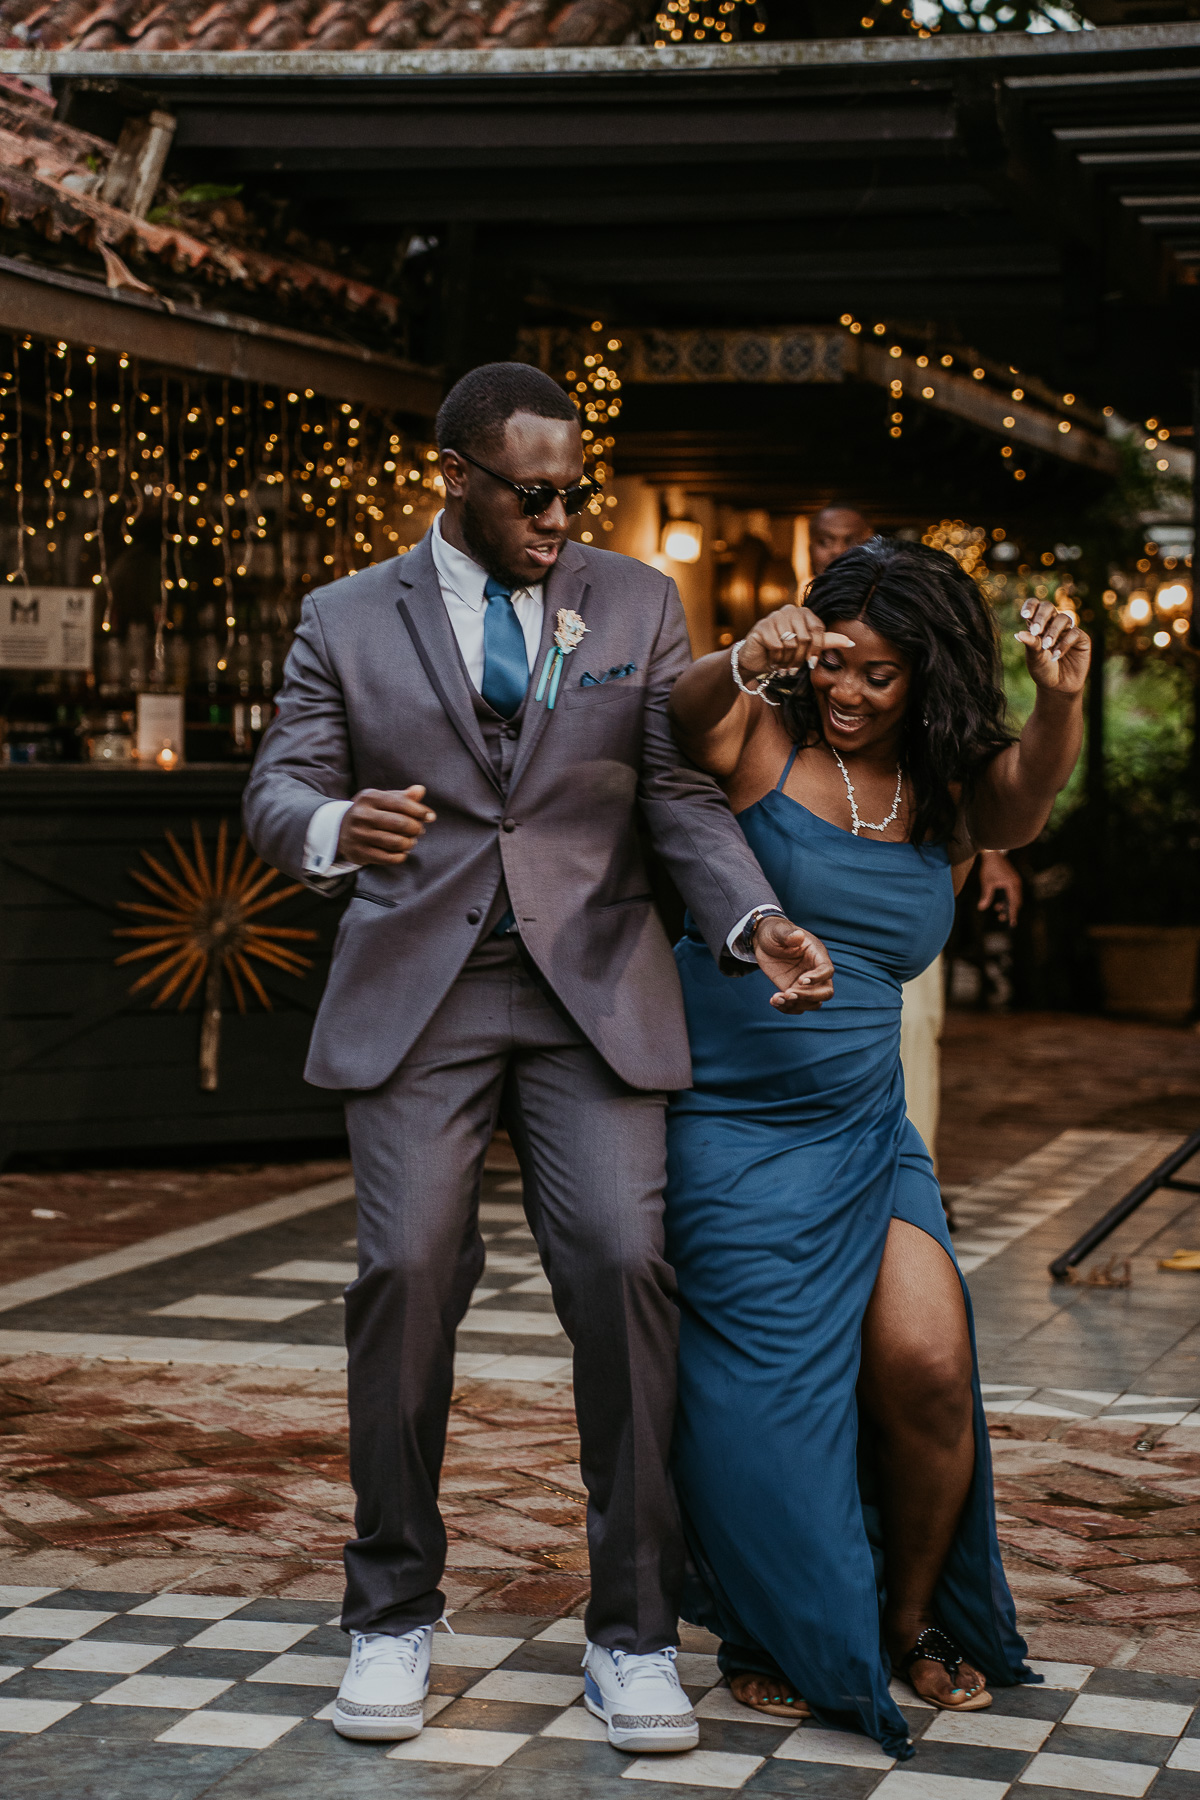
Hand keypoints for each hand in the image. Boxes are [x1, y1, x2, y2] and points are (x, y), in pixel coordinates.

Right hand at [336, 785, 434, 866]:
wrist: (340, 830)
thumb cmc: (370, 812)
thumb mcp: (382, 800)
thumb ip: (402, 796)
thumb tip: (421, 790)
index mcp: (369, 798)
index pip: (400, 803)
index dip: (419, 811)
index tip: (431, 817)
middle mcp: (362, 815)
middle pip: (400, 823)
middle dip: (416, 828)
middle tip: (420, 830)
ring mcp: (359, 835)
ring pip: (395, 842)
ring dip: (409, 843)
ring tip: (411, 841)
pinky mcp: (359, 853)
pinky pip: (388, 858)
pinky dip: (401, 856)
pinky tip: (403, 852)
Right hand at [737, 604, 855, 681]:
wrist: (756, 659)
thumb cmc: (784, 653)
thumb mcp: (807, 647)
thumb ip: (827, 642)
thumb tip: (852, 642)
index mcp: (803, 613)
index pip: (818, 631)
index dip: (816, 649)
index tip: (811, 662)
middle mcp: (789, 610)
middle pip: (805, 638)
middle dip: (800, 657)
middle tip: (793, 665)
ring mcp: (774, 616)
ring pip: (791, 643)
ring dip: (787, 660)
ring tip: (781, 662)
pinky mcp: (762, 627)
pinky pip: (777, 646)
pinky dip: (775, 658)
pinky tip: (771, 658)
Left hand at [753, 915, 834, 1012]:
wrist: (764, 941)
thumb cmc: (775, 932)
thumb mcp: (778, 931)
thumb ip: (788, 934)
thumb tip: (798, 936)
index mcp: (816, 955)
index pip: (827, 970)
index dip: (818, 978)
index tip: (800, 980)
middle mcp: (815, 971)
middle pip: (826, 991)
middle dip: (809, 996)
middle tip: (788, 993)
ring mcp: (806, 984)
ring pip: (813, 1003)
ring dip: (796, 1004)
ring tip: (777, 998)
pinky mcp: (794, 991)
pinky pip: (797, 1006)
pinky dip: (787, 1008)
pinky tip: (773, 1001)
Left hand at [978, 848, 1021, 925]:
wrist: (992, 853)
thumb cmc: (989, 867)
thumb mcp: (986, 883)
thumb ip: (986, 896)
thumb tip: (981, 908)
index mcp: (1012, 885)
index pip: (1014, 903)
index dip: (1012, 914)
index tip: (1012, 923)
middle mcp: (1016, 884)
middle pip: (1016, 902)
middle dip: (1010, 911)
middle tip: (1001, 918)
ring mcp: (1015, 881)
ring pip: (1014, 898)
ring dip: (1007, 905)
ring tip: (997, 909)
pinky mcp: (1012, 879)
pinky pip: (1012, 893)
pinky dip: (1007, 899)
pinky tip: (999, 902)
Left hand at [1015, 599, 1089, 694]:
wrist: (1058, 687)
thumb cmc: (1043, 670)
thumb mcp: (1034, 658)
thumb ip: (1030, 644)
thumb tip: (1019, 634)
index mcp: (1038, 624)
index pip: (1035, 606)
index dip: (1030, 606)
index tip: (1025, 615)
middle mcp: (1053, 624)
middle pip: (1049, 607)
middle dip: (1042, 617)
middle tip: (1036, 631)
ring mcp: (1068, 630)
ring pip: (1063, 618)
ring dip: (1053, 632)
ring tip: (1046, 646)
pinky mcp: (1081, 639)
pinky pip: (1074, 633)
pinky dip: (1064, 643)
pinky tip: (1056, 655)